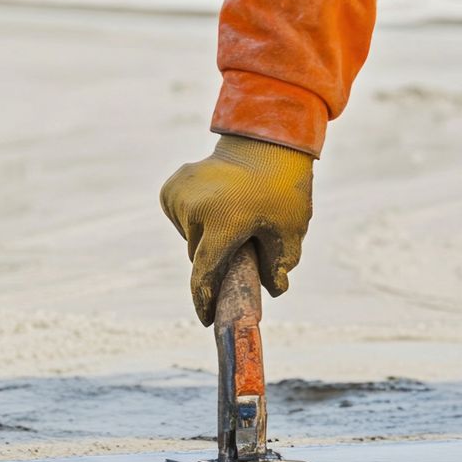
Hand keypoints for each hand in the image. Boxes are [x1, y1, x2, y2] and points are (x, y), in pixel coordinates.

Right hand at [159, 134, 313, 324]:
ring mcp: (180, 194)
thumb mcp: (290, 230)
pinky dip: (194, 221)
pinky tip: (215, 207)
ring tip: (231, 221)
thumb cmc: (282, 189)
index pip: (206, 270)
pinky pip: (180, 218)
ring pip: (189, 237)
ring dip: (205, 238)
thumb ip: (280, 264)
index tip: (207, 319)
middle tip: (238, 254)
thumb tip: (275, 291)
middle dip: (216, 261)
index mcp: (223, 221)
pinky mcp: (171, 186)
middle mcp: (195, 207)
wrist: (263, 142)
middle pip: (200, 254)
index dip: (205, 298)